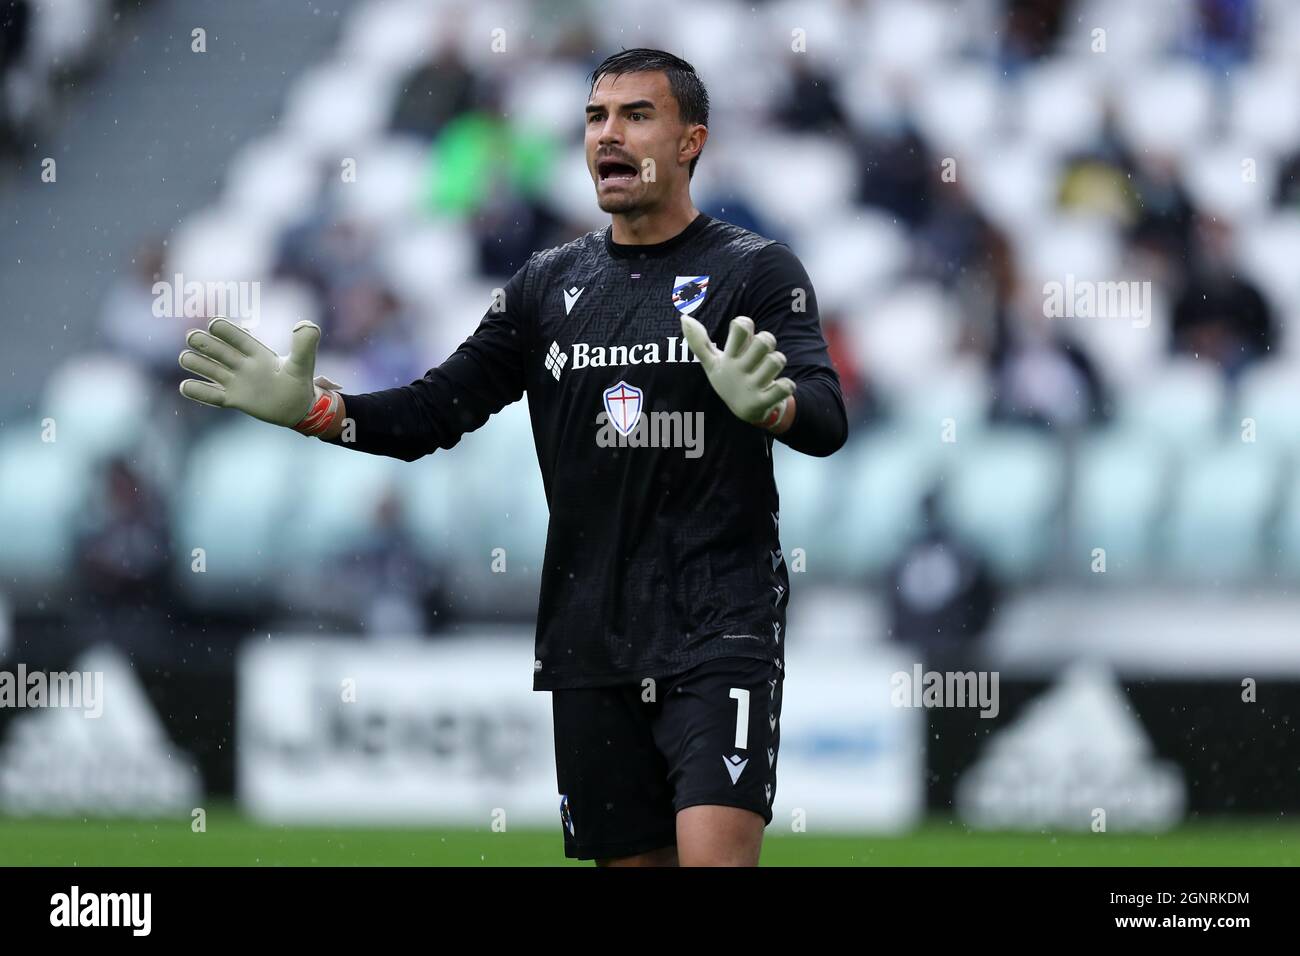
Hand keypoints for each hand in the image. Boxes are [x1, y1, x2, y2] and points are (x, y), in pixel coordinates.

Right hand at [178, 317, 340, 434]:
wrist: (297, 407)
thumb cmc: (299, 382)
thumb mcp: (303, 363)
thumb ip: (304, 344)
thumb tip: (307, 324)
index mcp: (257, 352)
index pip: (238, 337)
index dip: (226, 330)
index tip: (214, 324)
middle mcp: (242, 364)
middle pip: (217, 350)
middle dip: (203, 343)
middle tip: (193, 338)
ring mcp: (235, 381)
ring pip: (209, 369)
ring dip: (196, 363)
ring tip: (186, 359)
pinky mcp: (233, 400)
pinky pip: (211, 396)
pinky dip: (197, 391)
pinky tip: (186, 386)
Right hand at [680, 314, 794, 425]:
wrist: (745, 410)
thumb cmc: (730, 377)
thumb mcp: (713, 362)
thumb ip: (699, 341)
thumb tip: (683, 318)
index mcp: (728, 358)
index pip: (740, 327)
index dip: (745, 324)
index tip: (744, 331)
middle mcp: (738, 371)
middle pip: (764, 341)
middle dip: (768, 340)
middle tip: (764, 350)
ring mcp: (751, 387)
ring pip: (776, 361)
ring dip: (778, 361)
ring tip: (771, 368)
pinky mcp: (763, 402)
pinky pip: (784, 387)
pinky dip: (786, 386)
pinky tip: (780, 386)